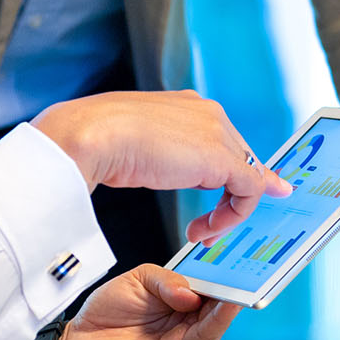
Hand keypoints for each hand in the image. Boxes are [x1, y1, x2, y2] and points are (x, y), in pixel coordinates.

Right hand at [31, 91, 290, 241]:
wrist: (91, 136)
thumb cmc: (99, 139)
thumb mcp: (134, 145)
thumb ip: (157, 153)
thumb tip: (145, 163)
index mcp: (186, 105)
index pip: (222, 140)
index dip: (224, 175)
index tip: (218, 203)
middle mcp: (208, 113)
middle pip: (240, 158)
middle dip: (229, 197)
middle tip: (208, 228)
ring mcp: (218, 132)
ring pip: (248, 176)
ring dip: (228, 213)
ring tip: (202, 233)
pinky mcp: (222, 158)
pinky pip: (248, 190)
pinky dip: (232, 216)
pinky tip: (206, 230)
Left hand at [48, 264, 239, 339]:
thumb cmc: (107, 313)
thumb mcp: (138, 280)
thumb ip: (167, 279)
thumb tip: (192, 293)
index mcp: (183, 300)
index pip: (214, 283)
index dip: (231, 268)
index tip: (249, 249)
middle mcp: (189, 321)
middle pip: (223, 300)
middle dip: (240, 282)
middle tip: (259, 261)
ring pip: (220, 318)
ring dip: (235, 299)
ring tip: (248, 279)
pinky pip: (206, 336)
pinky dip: (220, 320)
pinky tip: (228, 304)